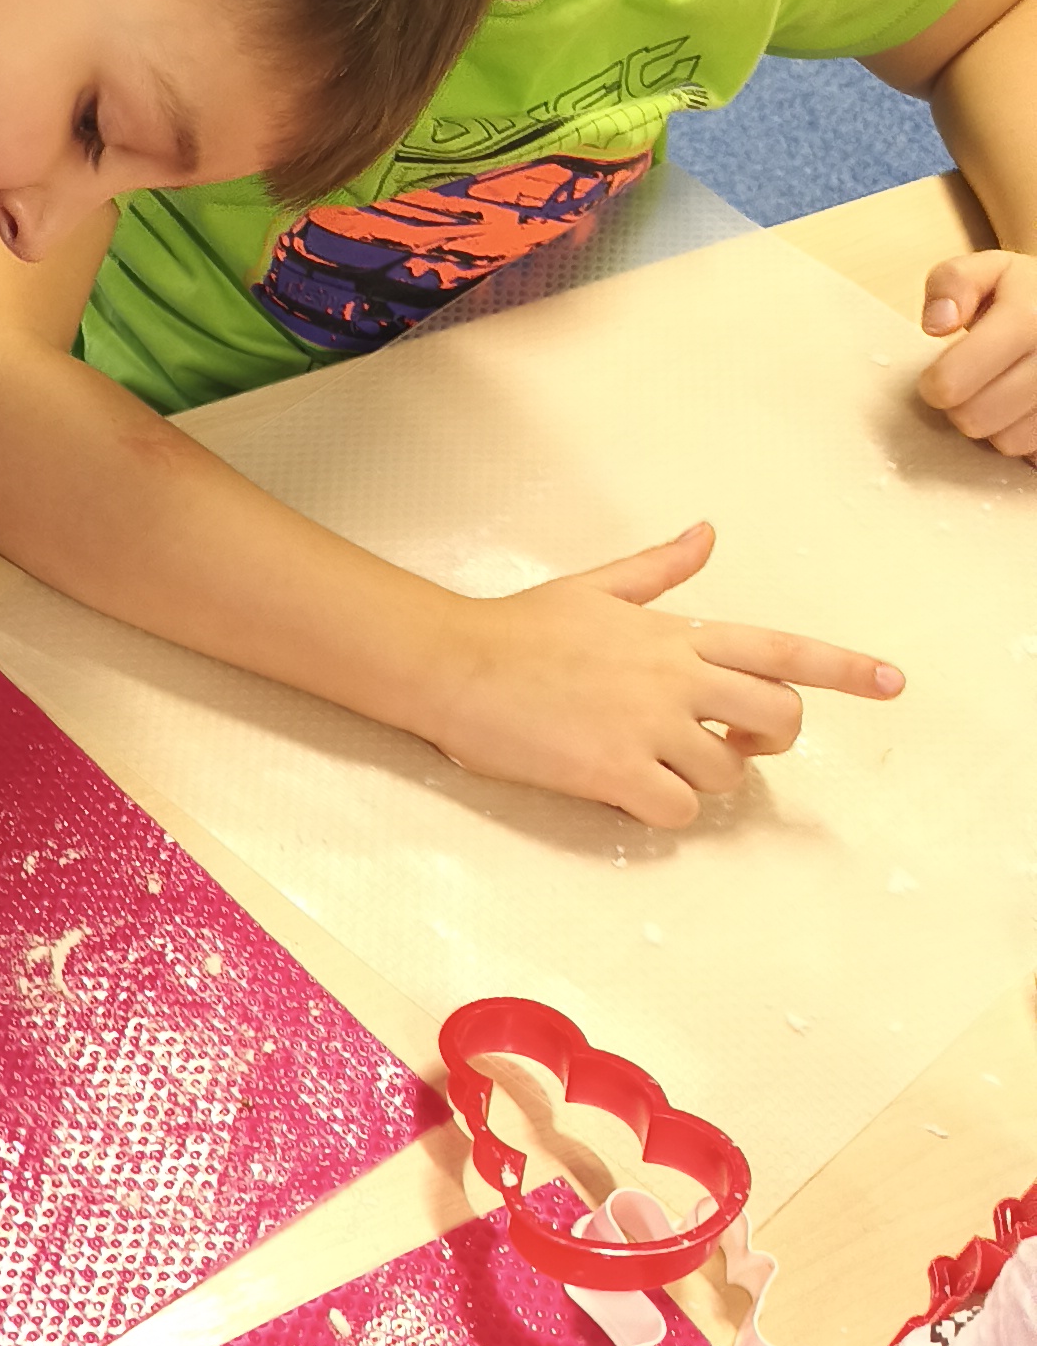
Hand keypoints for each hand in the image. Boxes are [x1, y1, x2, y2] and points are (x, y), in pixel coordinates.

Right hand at [420, 520, 902, 827]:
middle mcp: (677, 679)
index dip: (845, 669)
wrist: (454, 664)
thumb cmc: (520, 627)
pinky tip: (629, 791)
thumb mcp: (596, 588)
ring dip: (704, 778)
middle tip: (732, 742)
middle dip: (769, 738)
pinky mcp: (614, 772)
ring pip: (728, 773)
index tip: (891, 684)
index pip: (784, 649)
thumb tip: (705, 535)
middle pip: (777, 717)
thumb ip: (660, 570)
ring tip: (653, 762)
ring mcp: (649, 727)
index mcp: (678, 634)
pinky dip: (665, 810)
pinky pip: (679, 810)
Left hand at [919, 249, 1036, 458]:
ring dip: (992, 425)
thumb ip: (952, 283)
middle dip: (960, 407)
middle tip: (969, 385)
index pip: (953, 382)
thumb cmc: (1023, 293)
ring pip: (1007, 442)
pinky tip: (1021, 408)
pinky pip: (1033, 452)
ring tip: (999, 392)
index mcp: (1029, 316)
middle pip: (974, 419)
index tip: (940, 374)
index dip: (934, 384)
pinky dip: (1020, 435)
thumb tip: (938, 324)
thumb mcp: (987, 270)